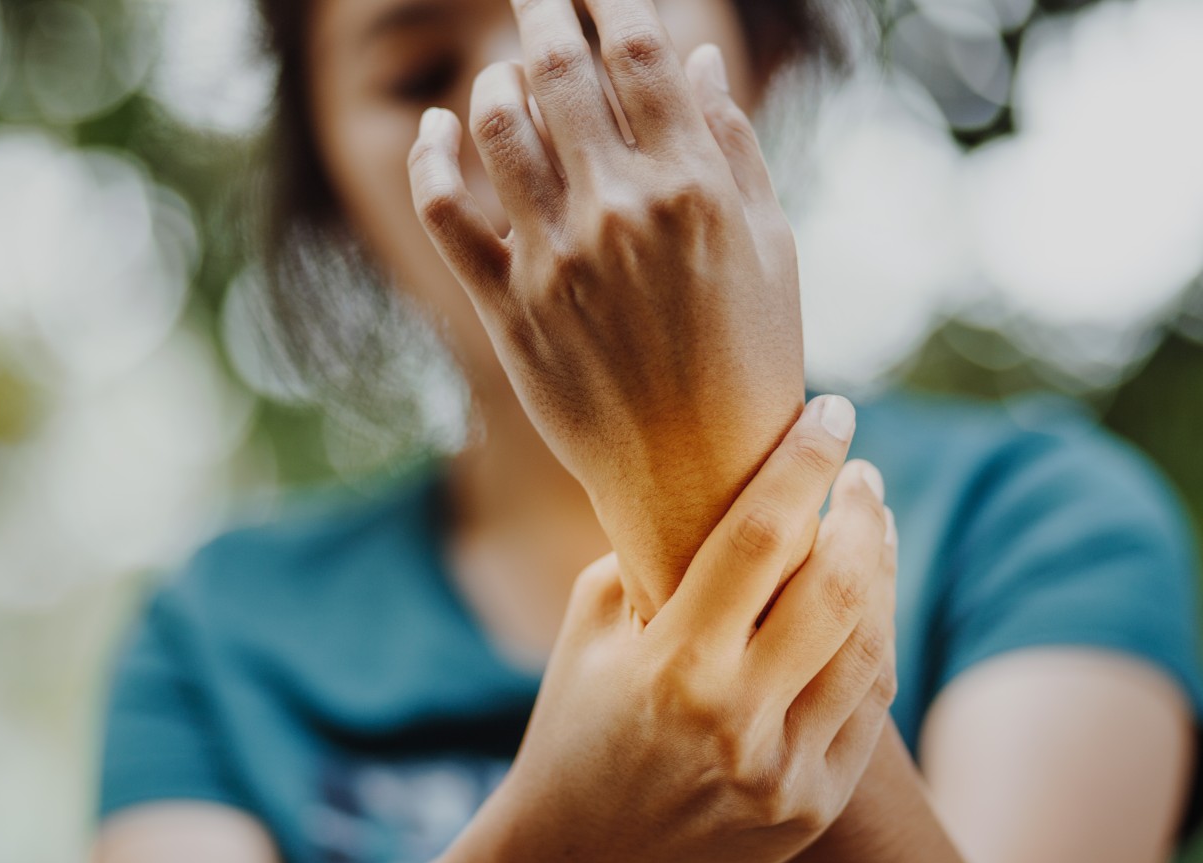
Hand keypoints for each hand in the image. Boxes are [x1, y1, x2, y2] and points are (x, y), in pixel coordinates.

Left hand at [408, 0, 806, 615]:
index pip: (636, 51)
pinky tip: (437, 127)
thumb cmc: (752, 360)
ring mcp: (552, 258)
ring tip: (512, 68)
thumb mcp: (771, 250)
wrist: (699, 476)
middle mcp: (616, 210)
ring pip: (496, 124)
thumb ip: (732, 147)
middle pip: (558, 70)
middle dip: (544, 10)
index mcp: (692, 186)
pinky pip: (444, 209)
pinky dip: (431, 155)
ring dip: (498, 76)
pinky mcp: (504, 307)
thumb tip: (690, 58)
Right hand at [468, 396, 898, 862]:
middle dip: (861, 512)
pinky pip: (869, 705)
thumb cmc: (578, 715)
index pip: (758, 536)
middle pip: (835, 588)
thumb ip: (655, 549)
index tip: (832, 412)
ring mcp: (782, 773)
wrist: (579, 852)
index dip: (803, 463)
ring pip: (868, 646)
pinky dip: (873, 640)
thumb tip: (727, 472)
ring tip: (873, 525)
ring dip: (881, 571)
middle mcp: (733, 722)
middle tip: (862, 474)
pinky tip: (866, 600)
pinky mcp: (811, 805)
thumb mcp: (593, 621)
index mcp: (668, 665)